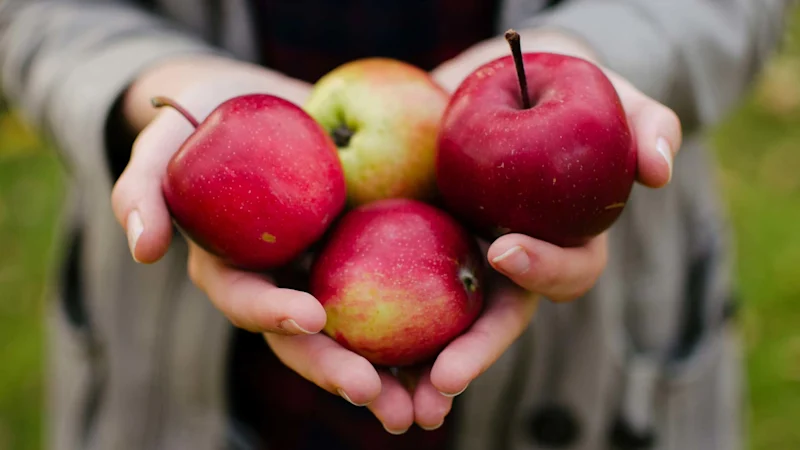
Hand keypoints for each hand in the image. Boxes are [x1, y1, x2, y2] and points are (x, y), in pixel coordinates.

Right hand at [109, 55, 418, 433]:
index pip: (247, 299)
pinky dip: (426, 328)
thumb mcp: (167, 136)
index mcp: (235, 267)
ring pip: (357, 334)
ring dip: (389, 375)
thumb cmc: (207, 114)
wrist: (266, 99)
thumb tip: (144, 251)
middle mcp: (283, 281)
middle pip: (306, 338)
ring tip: (427, 407)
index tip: (310, 316)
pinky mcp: (370, 255)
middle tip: (373, 395)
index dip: (273, 312)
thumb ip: (144, 187)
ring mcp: (328, 271)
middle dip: (335, 370)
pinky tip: (459, 353)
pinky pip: (398, 295)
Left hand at [401, 29, 682, 429]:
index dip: (541, 267)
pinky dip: (369, 323)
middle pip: (494, 322)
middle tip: (443, 380)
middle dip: (473, 355)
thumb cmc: (558, 87)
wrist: (492, 80)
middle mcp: (506, 263)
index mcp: (556, 241)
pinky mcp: (409, 244)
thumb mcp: (606, 95)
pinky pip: (388, 289)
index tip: (504, 247)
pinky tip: (337, 341)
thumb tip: (658, 171)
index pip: (561, 271)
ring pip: (442, 327)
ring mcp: (458, 257)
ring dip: (419, 369)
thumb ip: (644, 124)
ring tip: (392, 403)